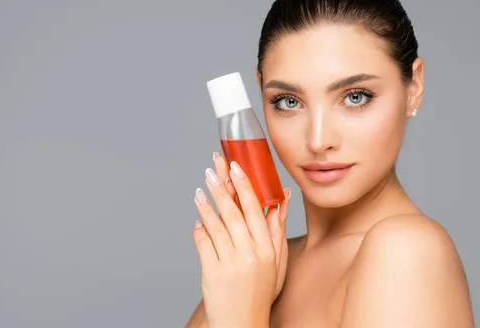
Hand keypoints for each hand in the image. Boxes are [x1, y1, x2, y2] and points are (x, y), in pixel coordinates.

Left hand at [192, 153, 290, 327]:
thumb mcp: (277, 260)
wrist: (242, 323)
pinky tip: (197, 220)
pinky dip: (199, 230)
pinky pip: (203, 244)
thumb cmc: (261, 290)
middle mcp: (249, 253)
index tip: (236, 166)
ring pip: (215, 226)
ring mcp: (230, 263)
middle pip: (233, 213)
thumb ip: (277, 228)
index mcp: (267, 248)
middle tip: (213, 168)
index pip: (255, 209)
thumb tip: (282, 197)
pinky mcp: (212, 273)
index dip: (244, 185)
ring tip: (200, 190)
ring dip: (206, 205)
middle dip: (222, 187)